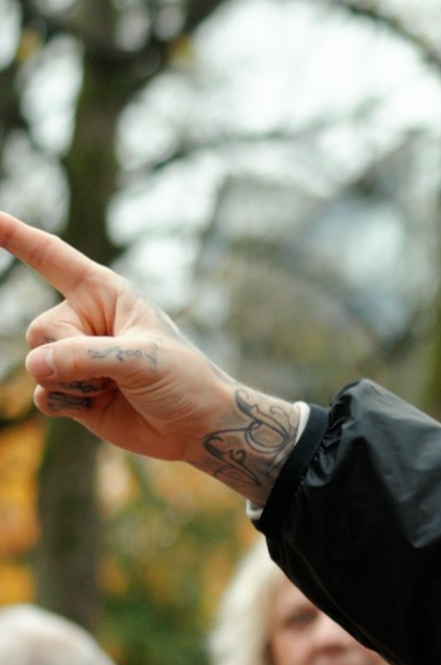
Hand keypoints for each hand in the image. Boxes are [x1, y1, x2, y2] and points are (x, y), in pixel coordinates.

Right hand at [5, 212, 301, 504]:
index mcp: (106, 293)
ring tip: (118, 388)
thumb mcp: (142, 359)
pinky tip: (102, 406)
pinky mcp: (72, 390)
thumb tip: (35, 365)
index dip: (16, 236)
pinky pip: (42, 395)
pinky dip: (69, 405)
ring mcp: (75, 357)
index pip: (52, 258)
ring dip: (76, 384)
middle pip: (39, 331)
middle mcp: (85, 320)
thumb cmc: (184, 381)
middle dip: (73, 357)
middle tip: (121, 372)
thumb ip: (85, 357)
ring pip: (37, 366)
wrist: (198, 427)